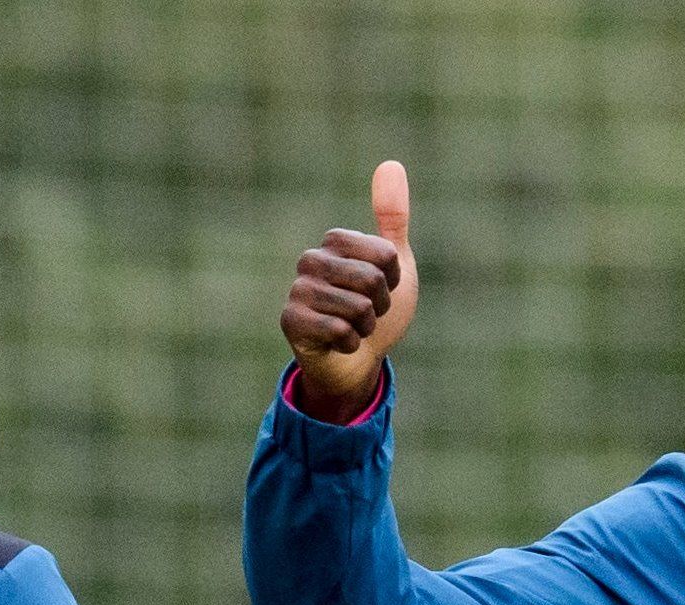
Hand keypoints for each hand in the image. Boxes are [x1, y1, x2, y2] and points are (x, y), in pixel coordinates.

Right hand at [281, 160, 418, 422]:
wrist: (356, 361)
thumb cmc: (374, 311)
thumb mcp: (393, 264)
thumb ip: (392, 217)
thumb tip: (390, 163)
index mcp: (335, 241)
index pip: (386, 255)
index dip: (393, 280)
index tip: (381, 289)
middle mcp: (310, 260)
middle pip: (372, 279)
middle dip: (379, 305)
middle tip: (367, 314)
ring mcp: (298, 290)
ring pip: (358, 307)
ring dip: (366, 327)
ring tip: (353, 328)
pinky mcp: (290, 321)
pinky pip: (340, 330)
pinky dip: (350, 344)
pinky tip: (339, 343)